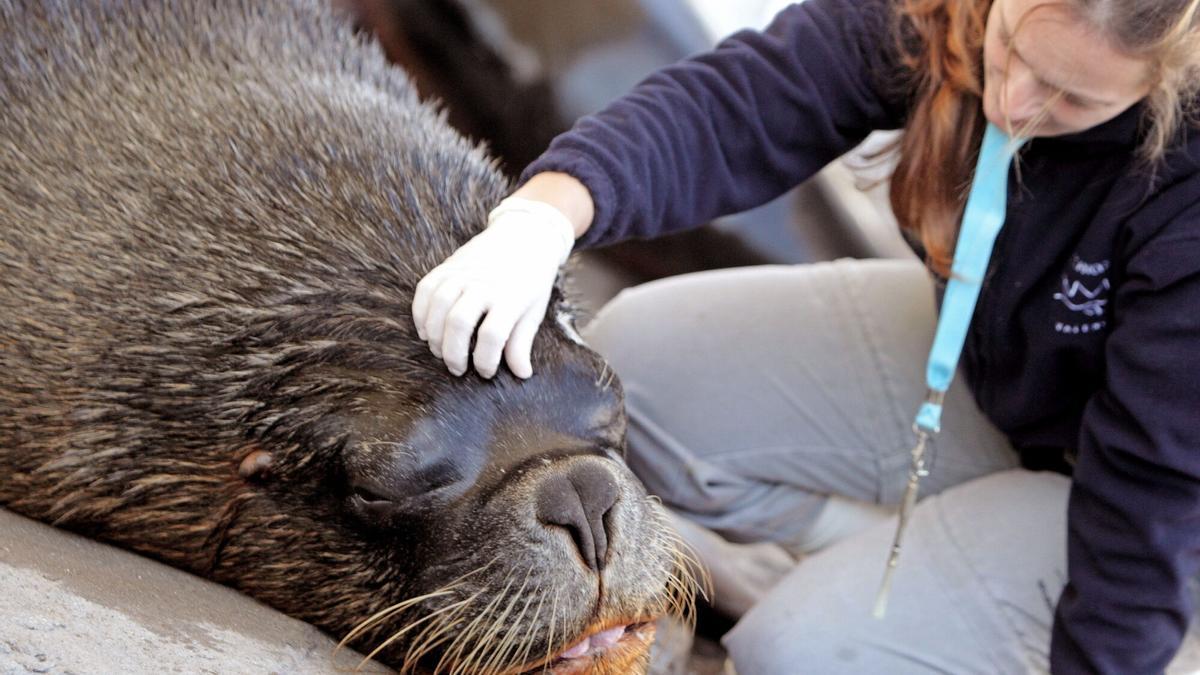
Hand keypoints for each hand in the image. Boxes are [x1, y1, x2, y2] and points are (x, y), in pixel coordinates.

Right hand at [412, 197, 575, 378]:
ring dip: (434, 336)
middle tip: (457, 369)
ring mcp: (464, 272)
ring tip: (440, 352)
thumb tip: (522, 374)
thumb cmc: (531, 280)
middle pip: (459, 322)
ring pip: (438, 306)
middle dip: (453, 353)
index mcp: (511, 297)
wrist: (525, 235)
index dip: (485, 361)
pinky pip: (425, 289)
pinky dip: (420, 313)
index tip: (485, 372)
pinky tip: (425, 332)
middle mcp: (485, 283)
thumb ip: (522, 342)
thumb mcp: (534, 311)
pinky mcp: (448, 265)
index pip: (492, 335)